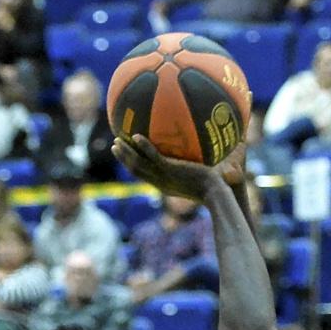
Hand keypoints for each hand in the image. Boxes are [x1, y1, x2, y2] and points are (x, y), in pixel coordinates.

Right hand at [113, 132, 229, 201]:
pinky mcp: (170, 170)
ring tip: (117, 141)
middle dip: (123, 158)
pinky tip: (136, 135)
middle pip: (135, 170)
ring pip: (138, 165)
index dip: (132, 166)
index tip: (126, 156)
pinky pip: (153, 157)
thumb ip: (197, 166)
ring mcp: (164, 177)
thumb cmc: (213, 187)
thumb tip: (201, 152)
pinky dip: (143, 147)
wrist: (216, 194)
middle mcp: (160, 182)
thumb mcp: (201, 177)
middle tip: (115, 146)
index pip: (144, 176)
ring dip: (126, 153)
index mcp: (164, 185)